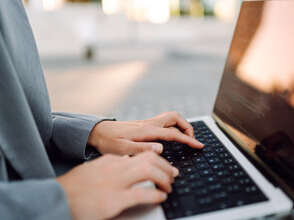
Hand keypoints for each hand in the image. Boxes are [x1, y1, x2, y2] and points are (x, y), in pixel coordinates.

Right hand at [57, 152, 177, 219]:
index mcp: (112, 161)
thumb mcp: (95, 169)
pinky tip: (160, 197)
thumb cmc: (76, 187)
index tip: (167, 167)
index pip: (142, 154)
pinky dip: (155, 194)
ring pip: (148, 171)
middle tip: (173, 176)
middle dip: (166, 167)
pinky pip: (142, 193)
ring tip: (169, 187)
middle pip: (149, 159)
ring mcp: (115, 183)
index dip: (159, 160)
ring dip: (164, 178)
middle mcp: (115, 168)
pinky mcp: (113, 200)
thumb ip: (112, 164)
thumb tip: (126, 160)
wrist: (58, 199)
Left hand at [88, 111, 202, 155]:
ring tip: (186, 137)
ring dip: (181, 125)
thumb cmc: (109, 142)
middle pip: (175, 118)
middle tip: (192, 140)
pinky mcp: (145, 124)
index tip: (199, 145)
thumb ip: (142, 149)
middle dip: (188, 127)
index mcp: (147, 131)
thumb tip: (161, 148)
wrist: (98, 132)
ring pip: (171, 117)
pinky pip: (165, 121)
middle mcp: (149, 124)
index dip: (188, 140)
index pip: (173, 134)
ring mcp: (148, 123)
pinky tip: (172, 135)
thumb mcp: (123, 150)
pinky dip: (174, 126)